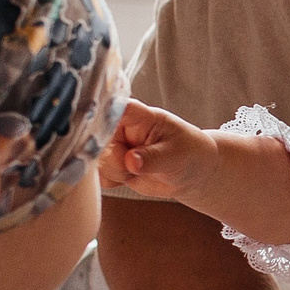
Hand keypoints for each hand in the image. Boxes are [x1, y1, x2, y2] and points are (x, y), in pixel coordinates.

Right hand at [97, 100, 216, 203]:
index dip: (102, 119)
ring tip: (139, 170)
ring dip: (116, 173)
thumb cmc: (188, 153)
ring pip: (97, 161)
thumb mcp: (175, 154)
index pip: (114, 109)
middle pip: (97, 140)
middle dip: (113, 160)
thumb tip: (131, 162)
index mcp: (138, 114)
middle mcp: (120, 127)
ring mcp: (114, 145)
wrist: (192, 172)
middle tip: (134, 166)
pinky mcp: (111, 164)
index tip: (101, 136)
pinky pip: (99, 175)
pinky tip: (131, 177)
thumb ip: (152, 158)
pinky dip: (113, 181)